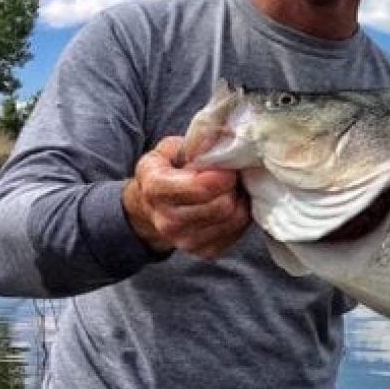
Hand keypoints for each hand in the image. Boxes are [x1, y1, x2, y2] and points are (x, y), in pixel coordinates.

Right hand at [122, 136, 250, 259]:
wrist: (150, 208)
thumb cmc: (166, 171)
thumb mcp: (170, 149)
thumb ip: (196, 143)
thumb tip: (224, 136)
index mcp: (155, 188)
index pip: (200, 187)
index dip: (222, 174)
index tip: (227, 166)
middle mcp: (166, 220)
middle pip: (221, 206)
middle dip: (233, 187)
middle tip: (231, 176)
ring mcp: (183, 241)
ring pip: (233, 220)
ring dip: (239, 201)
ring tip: (230, 189)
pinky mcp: (202, 252)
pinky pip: (236, 233)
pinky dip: (240, 216)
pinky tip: (231, 204)